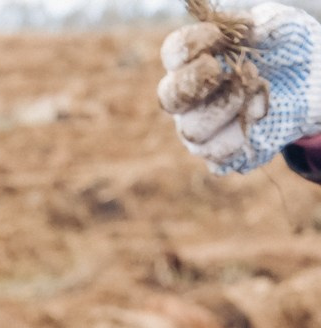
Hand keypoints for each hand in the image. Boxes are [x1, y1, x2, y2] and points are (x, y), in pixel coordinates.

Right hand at [159, 2, 320, 170]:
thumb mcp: (276, 25)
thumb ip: (258, 24)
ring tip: (254, 87)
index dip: (191, 45)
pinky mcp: (218, 155)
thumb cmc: (282, 48)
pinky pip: (216, 156)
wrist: (304, 82)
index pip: (174, 51)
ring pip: (192, 129)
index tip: (219, 37)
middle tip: (220, 72)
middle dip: (193, 84)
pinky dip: (239, 136)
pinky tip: (257, 115)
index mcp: (194, 58)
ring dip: (226, 106)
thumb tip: (246, 30)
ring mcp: (199, 128)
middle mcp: (188, 97)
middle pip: (169, 97)